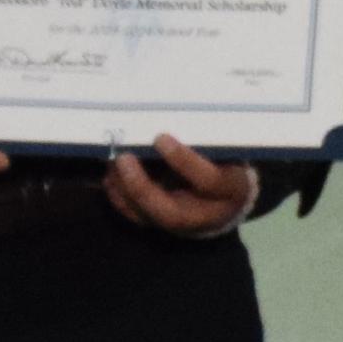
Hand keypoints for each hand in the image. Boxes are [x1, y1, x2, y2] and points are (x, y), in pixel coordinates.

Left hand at [105, 135, 259, 238]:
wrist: (232, 198)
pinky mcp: (164, 224)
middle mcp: (206, 215)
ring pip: (149, 217)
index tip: (161, 137)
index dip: (183, 161)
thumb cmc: (229, 161)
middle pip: (171, 214)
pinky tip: (110, 177)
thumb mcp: (228, 148)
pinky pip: (137, 217)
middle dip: (142, 188)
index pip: (209, 182)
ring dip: (125, 191)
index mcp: (230, 190)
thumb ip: (205, 138)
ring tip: (112, 164)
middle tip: (123, 158)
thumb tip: (168, 115)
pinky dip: (120, 197)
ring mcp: (183, 226)